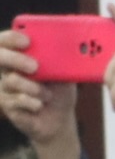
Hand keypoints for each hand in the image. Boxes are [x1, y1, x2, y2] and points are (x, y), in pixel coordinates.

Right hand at [0, 31, 79, 158]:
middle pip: (0, 56)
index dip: (12, 38)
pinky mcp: (7, 104)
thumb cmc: (59, 92)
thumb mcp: (64, 75)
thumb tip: (62, 46)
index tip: (27, 41)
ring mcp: (5, 86)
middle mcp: (7, 68)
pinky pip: (17, 100)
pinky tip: (40, 105)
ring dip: (35, 88)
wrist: (60, 121)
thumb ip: (60, 60)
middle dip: (16, 59)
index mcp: (18, 54)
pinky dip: (33, 103)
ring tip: (47, 95)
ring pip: (12, 80)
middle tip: (35, 66)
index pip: (6, 40)